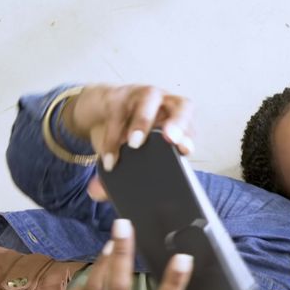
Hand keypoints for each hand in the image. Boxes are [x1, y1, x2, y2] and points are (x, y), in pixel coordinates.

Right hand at [61, 84, 195, 201]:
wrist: (99, 107)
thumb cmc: (126, 131)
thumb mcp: (130, 152)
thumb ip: (121, 174)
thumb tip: (98, 193)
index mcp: (176, 121)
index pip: (190, 127)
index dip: (189, 137)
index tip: (185, 150)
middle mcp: (165, 104)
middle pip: (182, 107)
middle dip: (178, 123)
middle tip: (171, 139)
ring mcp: (142, 96)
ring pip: (149, 100)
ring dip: (143, 122)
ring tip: (134, 144)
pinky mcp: (118, 95)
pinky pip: (117, 113)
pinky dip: (112, 135)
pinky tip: (109, 154)